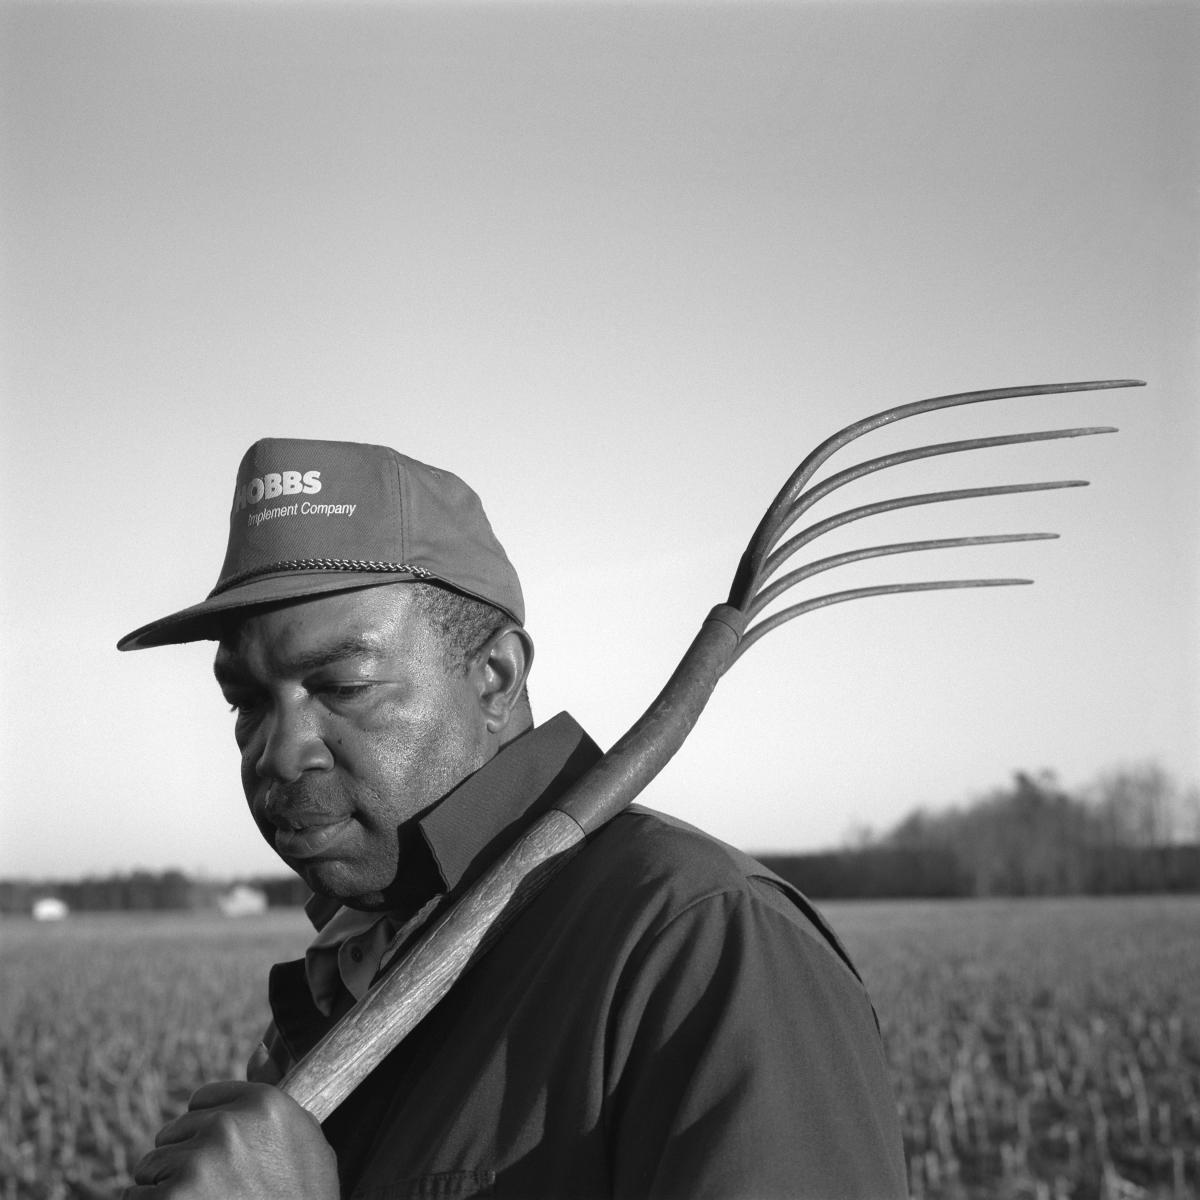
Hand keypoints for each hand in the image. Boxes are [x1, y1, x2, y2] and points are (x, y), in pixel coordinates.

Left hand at [123, 1081, 338, 1198]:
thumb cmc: (302, 1198)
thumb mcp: (304, 1139)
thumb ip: (275, 1090)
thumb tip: (259, 1047)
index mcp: (264, 1103)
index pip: (205, 1100)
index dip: (208, 1134)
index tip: (224, 1162)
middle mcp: (229, 1124)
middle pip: (174, 1132)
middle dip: (184, 1161)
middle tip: (214, 1195)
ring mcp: (198, 1162)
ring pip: (151, 1165)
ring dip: (164, 1190)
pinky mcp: (172, 1198)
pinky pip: (134, 1197)